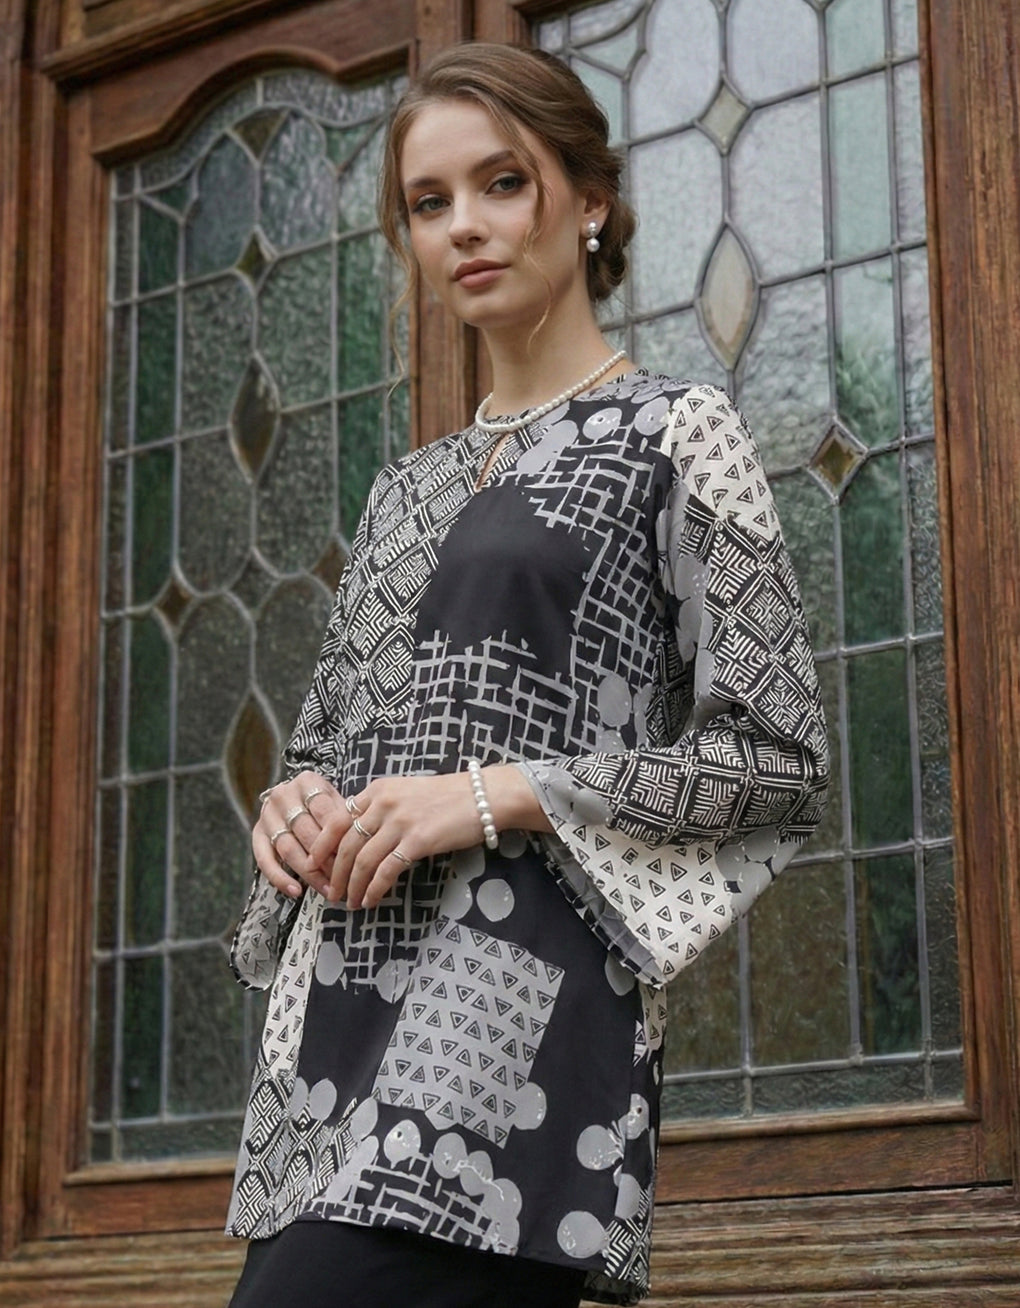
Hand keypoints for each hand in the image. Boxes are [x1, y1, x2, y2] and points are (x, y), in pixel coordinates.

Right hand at [253, 772, 345, 898]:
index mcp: (307, 782)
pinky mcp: (256, 834)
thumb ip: (346, 819)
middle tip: (343, 881)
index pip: (326, 812)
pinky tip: (296, 891)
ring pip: (288, 848)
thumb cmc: (324, 804)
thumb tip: (360, 847)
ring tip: (327, 890)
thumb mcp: (337, 801)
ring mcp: (267, 815)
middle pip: (307, 833)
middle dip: (327, 860)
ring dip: (309, 874)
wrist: (295, 797)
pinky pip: (265, 860)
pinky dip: (279, 878)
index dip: (340, 839)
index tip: (353, 860)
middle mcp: (283, 795)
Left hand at [310, 765, 552, 910]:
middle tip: (332, 894)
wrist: (483, 796)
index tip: (313, 864)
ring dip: (353, 886)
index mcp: (377, 790)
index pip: (336, 819)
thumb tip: (359, 837)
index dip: (321, 845)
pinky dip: (375, 889)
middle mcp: (383, 803)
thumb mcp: (406, 793)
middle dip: (335, 873)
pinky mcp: (418, 840)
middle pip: (346, 844)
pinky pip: (387, 870)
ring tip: (351, 903)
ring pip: (363, 861)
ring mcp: (400, 821)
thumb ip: (381, 808)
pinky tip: (372, 900)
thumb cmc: (447, 797)